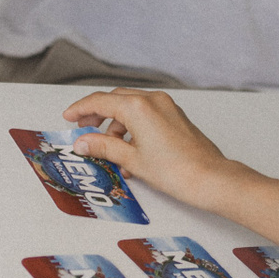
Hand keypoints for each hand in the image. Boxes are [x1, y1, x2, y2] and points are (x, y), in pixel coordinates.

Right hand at [64, 88, 241, 211]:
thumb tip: (83, 142)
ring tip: (110, 150)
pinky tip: (129, 151)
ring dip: (116, 124)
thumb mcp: (131, 159)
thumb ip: (103, 147)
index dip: (81, 109)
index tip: (69, 117)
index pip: (101, 101)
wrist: (209, 178)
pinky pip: (146, 114)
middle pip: (116, 99)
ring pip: (131, 106)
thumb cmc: (175, 170)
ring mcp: (166, 106)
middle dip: (97, 114)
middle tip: (83, 129)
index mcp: (138, 106)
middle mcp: (152, 100)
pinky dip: (133, 126)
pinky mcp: (174, 116)